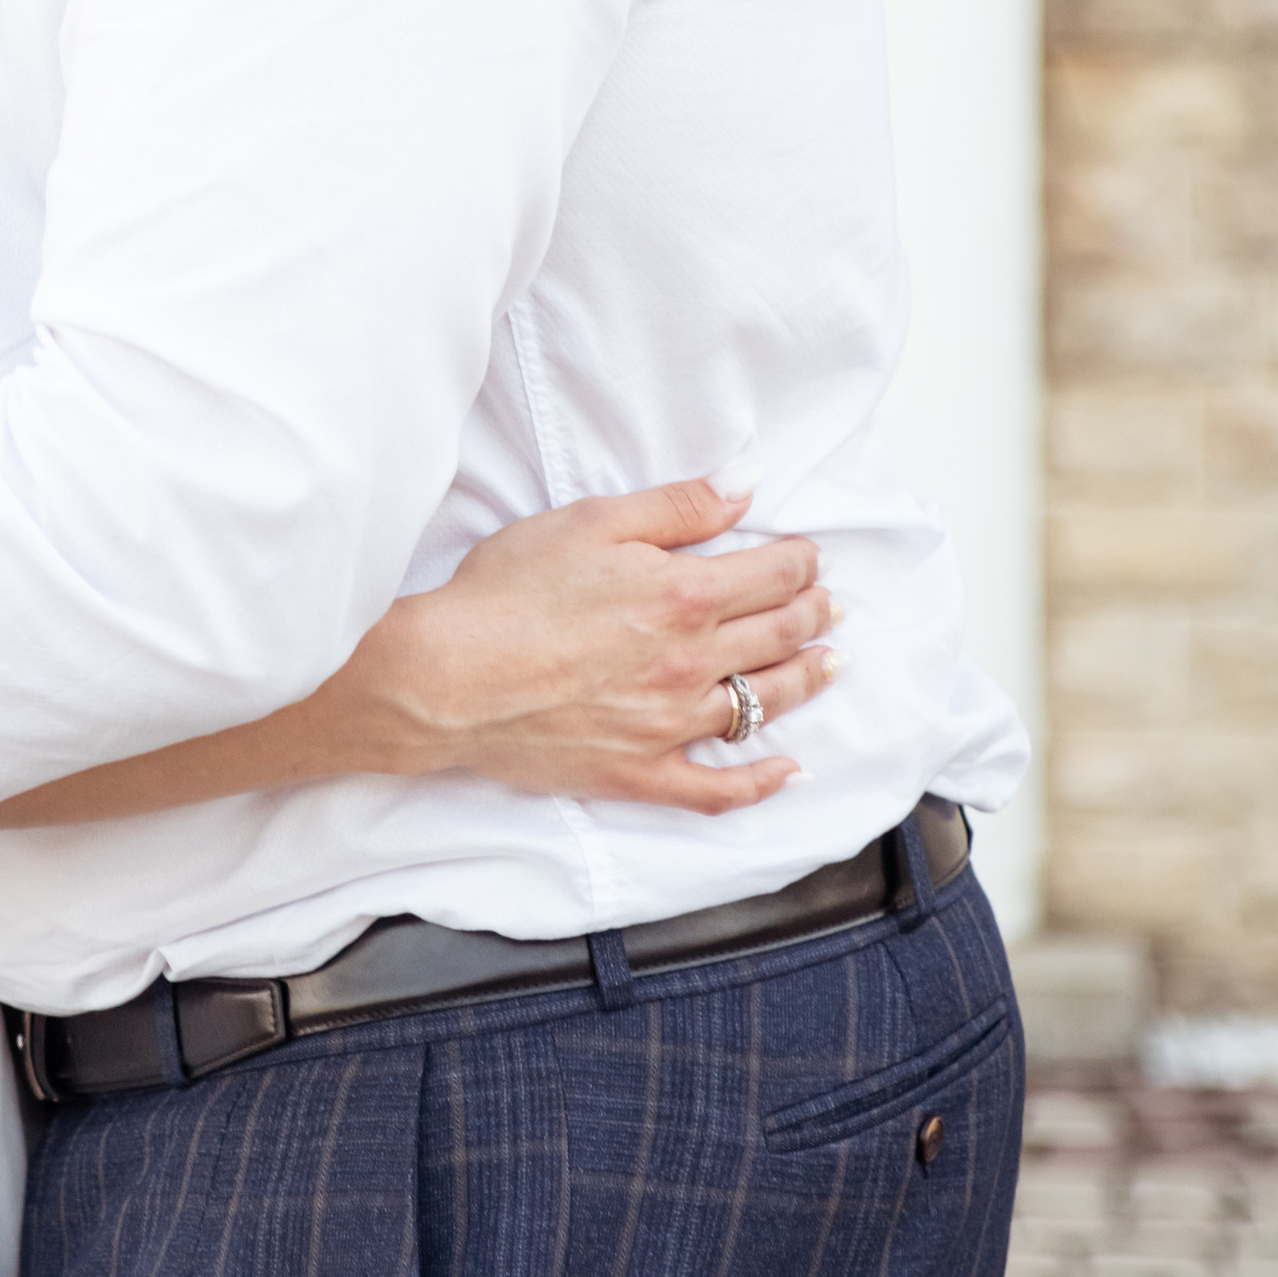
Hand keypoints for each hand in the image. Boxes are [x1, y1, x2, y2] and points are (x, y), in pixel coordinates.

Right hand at [326, 479, 835, 817]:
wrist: (448, 677)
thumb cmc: (507, 593)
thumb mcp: (591, 522)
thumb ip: (676, 507)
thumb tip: (744, 487)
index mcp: (684, 596)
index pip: (772, 577)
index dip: (800, 563)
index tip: (809, 557)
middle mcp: (691, 663)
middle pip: (778, 636)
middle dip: (812, 614)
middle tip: (829, 605)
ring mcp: (670, 724)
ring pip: (764, 705)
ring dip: (806, 680)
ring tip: (827, 664)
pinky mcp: (639, 772)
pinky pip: (717, 789)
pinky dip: (760, 783)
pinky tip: (786, 771)